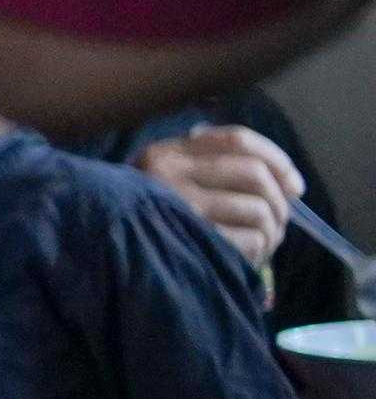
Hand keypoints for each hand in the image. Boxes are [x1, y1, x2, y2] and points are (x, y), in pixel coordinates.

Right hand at [132, 124, 302, 273]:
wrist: (103, 259)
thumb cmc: (148, 219)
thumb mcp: (169, 182)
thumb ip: (215, 169)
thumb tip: (290, 185)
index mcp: (166, 153)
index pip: (237, 139)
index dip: (277, 159)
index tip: (294, 185)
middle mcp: (167, 174)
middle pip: (253, 173)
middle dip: (278, 200)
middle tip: (279, 220)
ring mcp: (177, 209)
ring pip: (256, 209)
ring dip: (270, 230)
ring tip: (262, 242)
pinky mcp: (188, 241)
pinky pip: (249, 240)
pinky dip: (258, 250)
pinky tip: (246, 256)